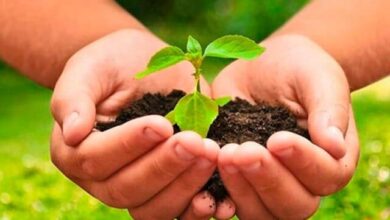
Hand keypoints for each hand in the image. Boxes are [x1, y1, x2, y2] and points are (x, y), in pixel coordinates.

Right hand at [50, 29, 233, 218]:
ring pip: (154, 208)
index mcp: (75, 151)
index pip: (96, 159)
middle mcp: (103, 178)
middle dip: (164, 167)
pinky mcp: (167, 185)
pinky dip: (198, 208)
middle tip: (194, 142)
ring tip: (211, 155)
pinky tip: (221, 197)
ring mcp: (137, 186)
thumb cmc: (112, 64)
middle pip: (127, 189)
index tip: (160, 123)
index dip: (129, 145)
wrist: (142, 66)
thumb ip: (72, 98)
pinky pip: (179, 210)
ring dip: (185, 186)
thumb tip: (71, 133)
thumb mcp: (89, 69)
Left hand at [212, 34, 358, 218]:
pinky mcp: (238, 178)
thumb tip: (335, 147)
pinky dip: (217, 196)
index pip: (325, 176)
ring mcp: (267, 183)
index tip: (277, 138)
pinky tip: (203, 177)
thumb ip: (329, 109)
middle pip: (293, 205)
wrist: (263, 65)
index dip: (303, 163)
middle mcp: (302, 180)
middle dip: (267, 180)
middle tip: (243, 151)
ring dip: (241, 190)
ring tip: (224, 155)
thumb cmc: (298, 68)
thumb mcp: (318, 77)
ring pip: (261, 212)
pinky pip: (230, 201)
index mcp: (331, 157)